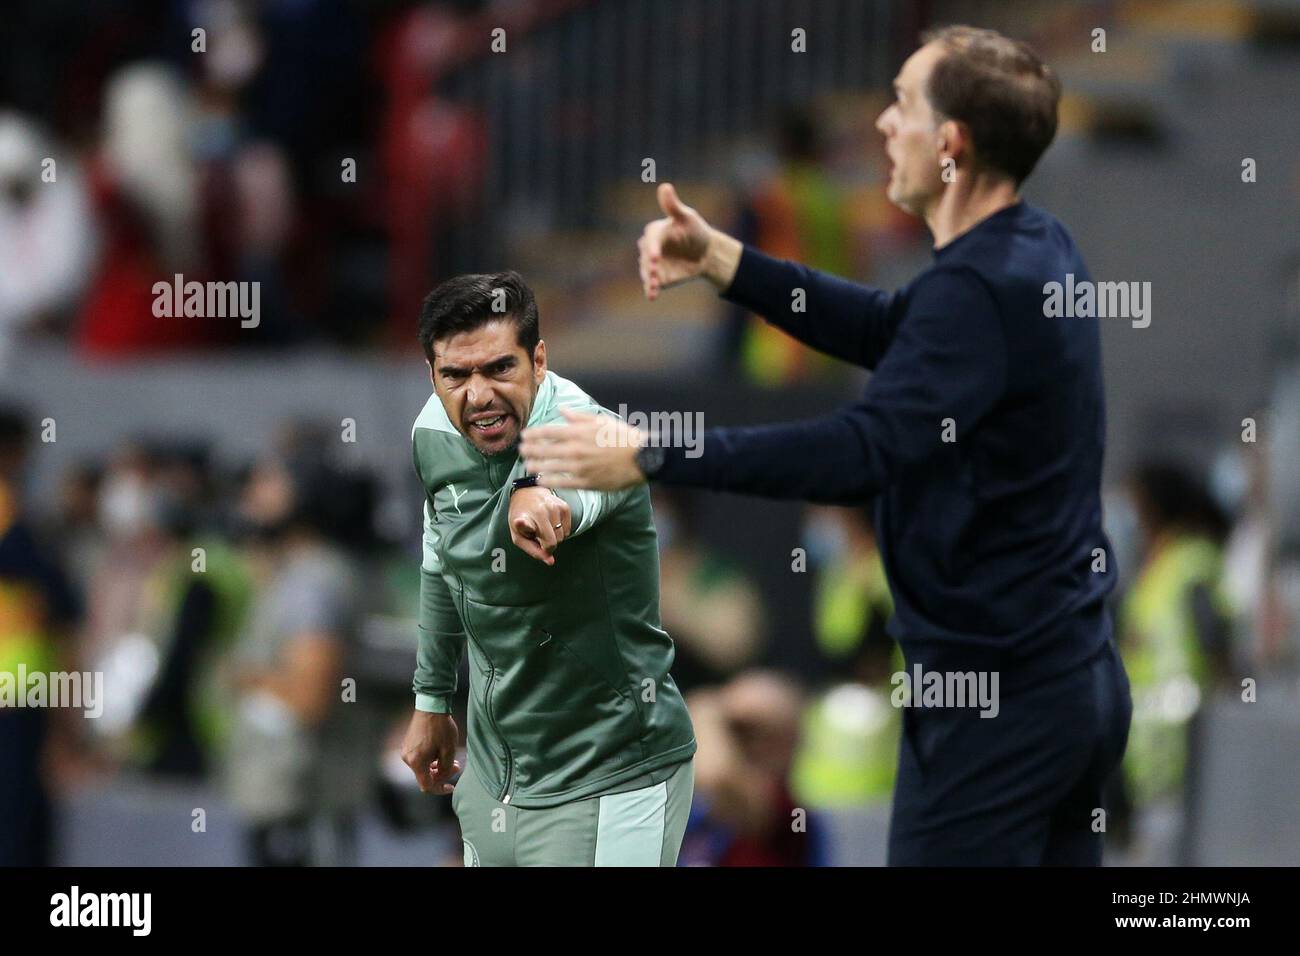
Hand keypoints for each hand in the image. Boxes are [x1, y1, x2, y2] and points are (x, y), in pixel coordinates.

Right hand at [401, 710, 460, 794]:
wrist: (431, 707)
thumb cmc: (441, 727)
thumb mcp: (448, 751)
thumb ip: (446, 769)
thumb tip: (442, 778)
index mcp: (416, 762)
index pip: (426, 785)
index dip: (440, 789)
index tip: (451, 787)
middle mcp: (407, 758)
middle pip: (424, 776)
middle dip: (441, 775)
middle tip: (456, 767)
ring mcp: (406, 751)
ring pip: (422, 768)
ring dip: (436, 767)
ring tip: (450, 759)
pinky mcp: (407, 744)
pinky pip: (418, 759)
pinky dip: (429, 760)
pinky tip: (439, 753)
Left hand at [509, 485, 571, 565]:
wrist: (527, 493)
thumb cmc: (522, 518)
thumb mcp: (519, 536)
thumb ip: (533, 551)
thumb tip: (551, 561)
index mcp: (523, 519)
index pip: (524, 523)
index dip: (522, 524)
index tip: (519, 522)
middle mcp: (539, 511)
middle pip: (553, 542)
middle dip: (547, 544)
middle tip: (539, 536)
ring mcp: (554, 507)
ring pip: (562, 537)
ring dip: (554, 537)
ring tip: (544, 527)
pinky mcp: (564, 506)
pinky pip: (568, 530)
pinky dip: (561, 531)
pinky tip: (552, 523)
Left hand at [520, 408, 647, 491]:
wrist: (641, 457)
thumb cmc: (622, 437)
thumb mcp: (600, 421)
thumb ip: (578, 416)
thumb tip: (561, 410)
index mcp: (579, 431)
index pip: (548, 431)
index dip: (533, 434)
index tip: (525, 436)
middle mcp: (576, 448)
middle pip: (544, 449)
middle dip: (530, 450)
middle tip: (521, 450)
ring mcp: (580, 466)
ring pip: (549, 466)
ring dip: (535, 465)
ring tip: (527, 465)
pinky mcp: (586, 481)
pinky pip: (561, 481)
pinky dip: (548, 480)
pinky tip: (540, 480)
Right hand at [638, 183, 741, 298]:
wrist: (704, 252)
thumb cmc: (694, 230)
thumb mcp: (687, 217)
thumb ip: (673, 206)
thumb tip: (665, 186)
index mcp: (655, 232)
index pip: (652, 240)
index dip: (653, 248)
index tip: (656, 257)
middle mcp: (650, 248)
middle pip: (647, 258)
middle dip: (650, 266)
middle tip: (655, 272)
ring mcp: (653, 264)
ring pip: (647, 272)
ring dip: (649, 280)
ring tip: (653, 287)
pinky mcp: (658, 278)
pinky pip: (652, 284)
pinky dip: (651, 289)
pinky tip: (651, 296)